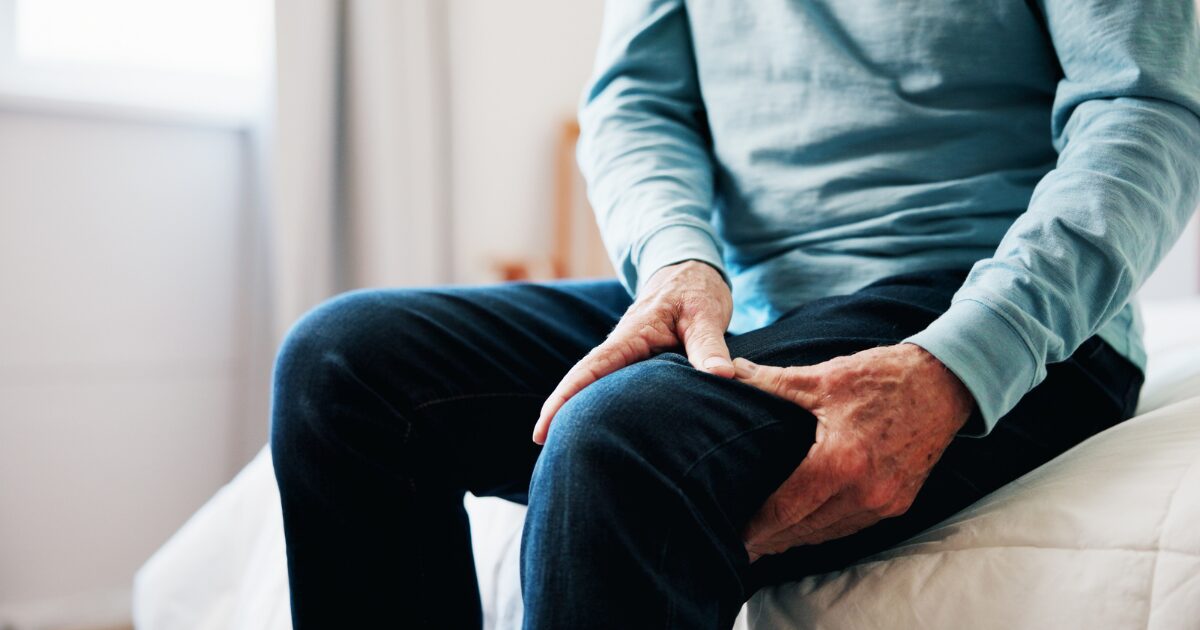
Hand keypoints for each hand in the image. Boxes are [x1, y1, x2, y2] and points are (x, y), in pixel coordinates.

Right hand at [532, 260, 733, 443]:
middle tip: (542, 446)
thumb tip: (721, 376)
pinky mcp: (636, 359)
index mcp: (632, 334)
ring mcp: (627, 352)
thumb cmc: (696, 290)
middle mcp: (622, 345)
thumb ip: (710, 346)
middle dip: (561, 410)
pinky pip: (614, 382)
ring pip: (597, 382)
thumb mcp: (706, 314)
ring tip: (561, 444)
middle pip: (584, 380)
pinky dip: (600, 400)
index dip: (566, 397)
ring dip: (578, 407)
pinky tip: (597, 423)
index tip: (543, 425)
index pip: (592, 368)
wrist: (691, 271)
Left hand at [732, 343, 973, 560]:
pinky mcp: (899, 503)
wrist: (945, 383)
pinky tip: (806, 529)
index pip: (786, 506)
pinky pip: (853, 527)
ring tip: (766, 542)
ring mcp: (885, 502)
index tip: (733, 535)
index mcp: (840, 462)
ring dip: (797, 539)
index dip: (757, 525)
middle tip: (739, 546)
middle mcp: (865, 491)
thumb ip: (771, 382)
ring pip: (829, 533)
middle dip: (771, 538)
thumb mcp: (823, 378)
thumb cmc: (882, 377)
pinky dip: (826, 531)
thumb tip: (727, 370)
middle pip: (804, 527)